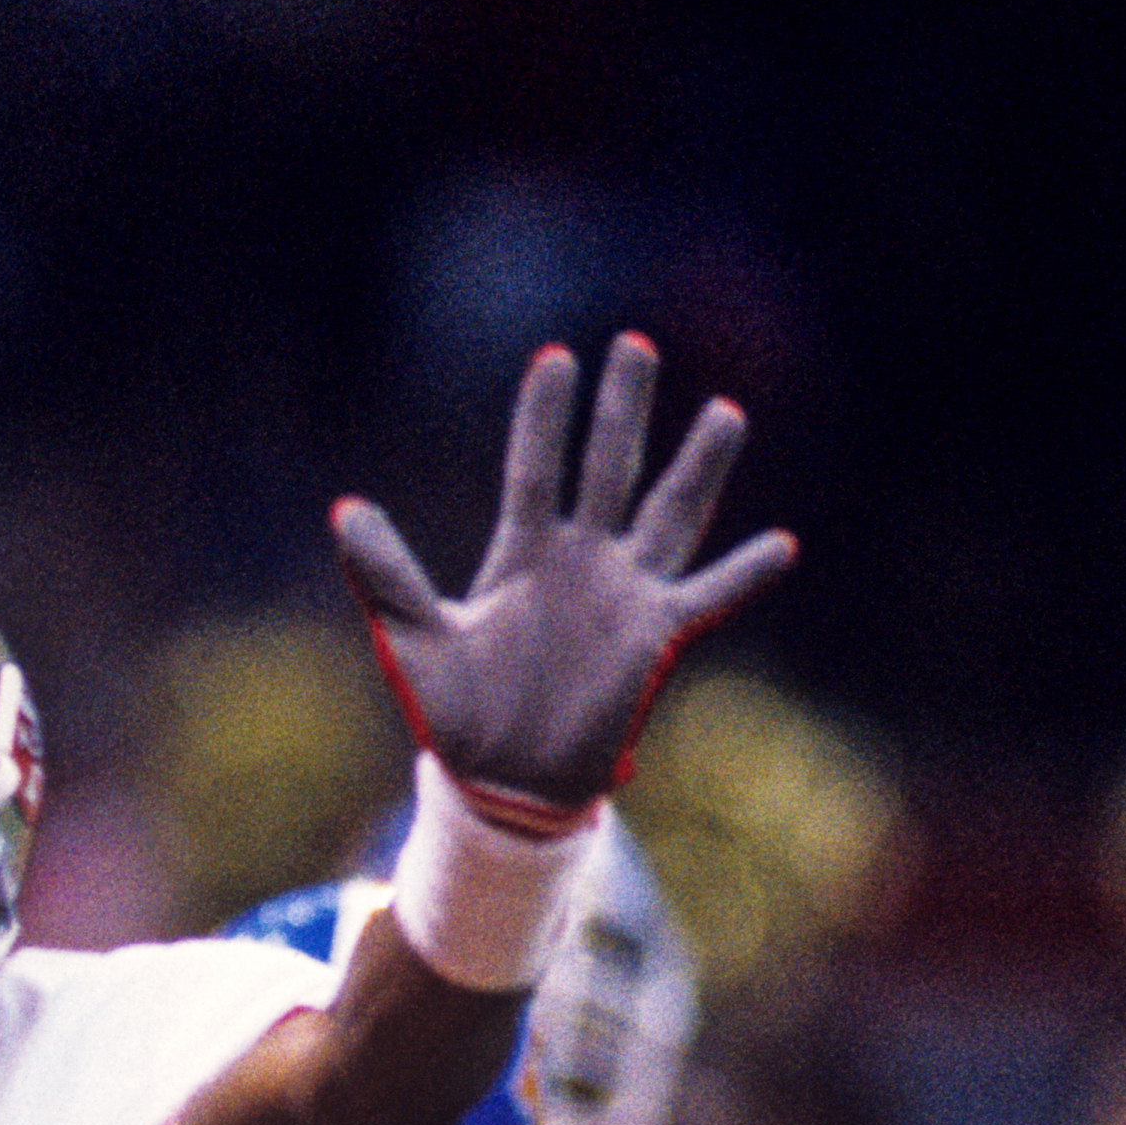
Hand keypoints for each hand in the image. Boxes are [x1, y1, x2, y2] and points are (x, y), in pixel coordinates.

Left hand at [331, 333, 796, 822]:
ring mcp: (624, 593)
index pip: (536, 468)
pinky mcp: (658, 635)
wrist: (501, 779)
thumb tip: (344, 510)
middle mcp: (580, 560)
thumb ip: (384, 575)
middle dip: (621, 408)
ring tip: (725, 411)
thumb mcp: (413, 639)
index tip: (556, 357)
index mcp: (523, 554)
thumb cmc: (456, 712)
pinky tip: (781, 544)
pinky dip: (744, 573)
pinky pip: (710, 596)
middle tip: (634, 344)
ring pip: (670, 512)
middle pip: (608, 467)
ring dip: (699, 465)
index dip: (545, 416)